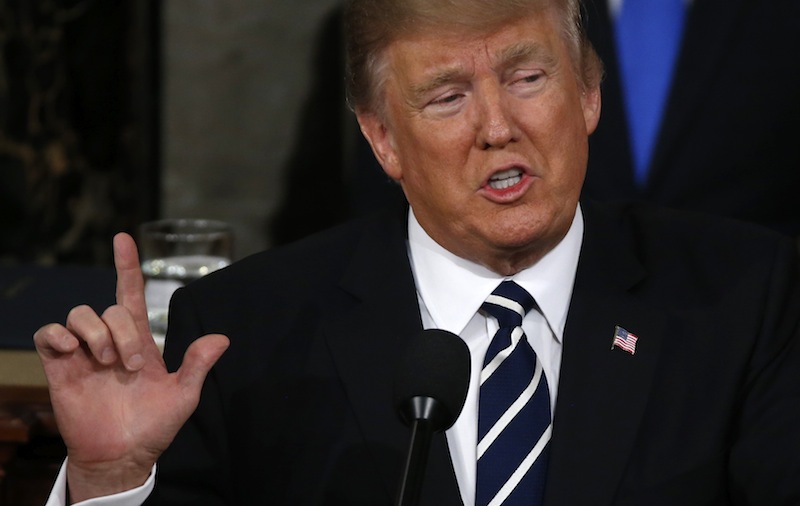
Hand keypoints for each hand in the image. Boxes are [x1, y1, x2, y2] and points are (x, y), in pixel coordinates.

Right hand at [34, 233, 228, 501]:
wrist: (123, 455)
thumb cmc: (154, 425)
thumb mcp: (183, 396)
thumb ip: (198, 365)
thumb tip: (222, 338)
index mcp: (140, 342)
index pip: (130, 294)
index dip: (127, 266)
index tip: (124, 238)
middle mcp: (110, 341)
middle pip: (110, 309)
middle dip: (123, 332)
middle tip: (131, 367)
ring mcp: (84, 354)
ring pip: (80, 314)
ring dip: (96, 334)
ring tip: (106, 364)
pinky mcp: (61, 368)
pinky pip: (50, 334)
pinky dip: (58, 335)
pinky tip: (72, 351)